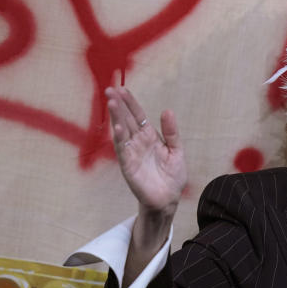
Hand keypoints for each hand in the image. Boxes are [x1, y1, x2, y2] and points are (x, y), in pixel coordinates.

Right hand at [106, 87, 186, 214]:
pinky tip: (118, 127)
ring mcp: (132, 153)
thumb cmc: (172, 176)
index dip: (131, 103)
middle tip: (110, 90)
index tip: (122, 89)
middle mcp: (138, 142)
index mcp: (150, 136)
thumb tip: (167, 110)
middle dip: (119, 105)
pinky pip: (123, 150)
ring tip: (112, 103)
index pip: (137, 116)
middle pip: (126, 120)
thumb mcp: (176, 150)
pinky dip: (120, 139)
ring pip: (122, 132)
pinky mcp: (128, 166)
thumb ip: (171, 132)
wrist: (169, 198)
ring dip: (116, 118)